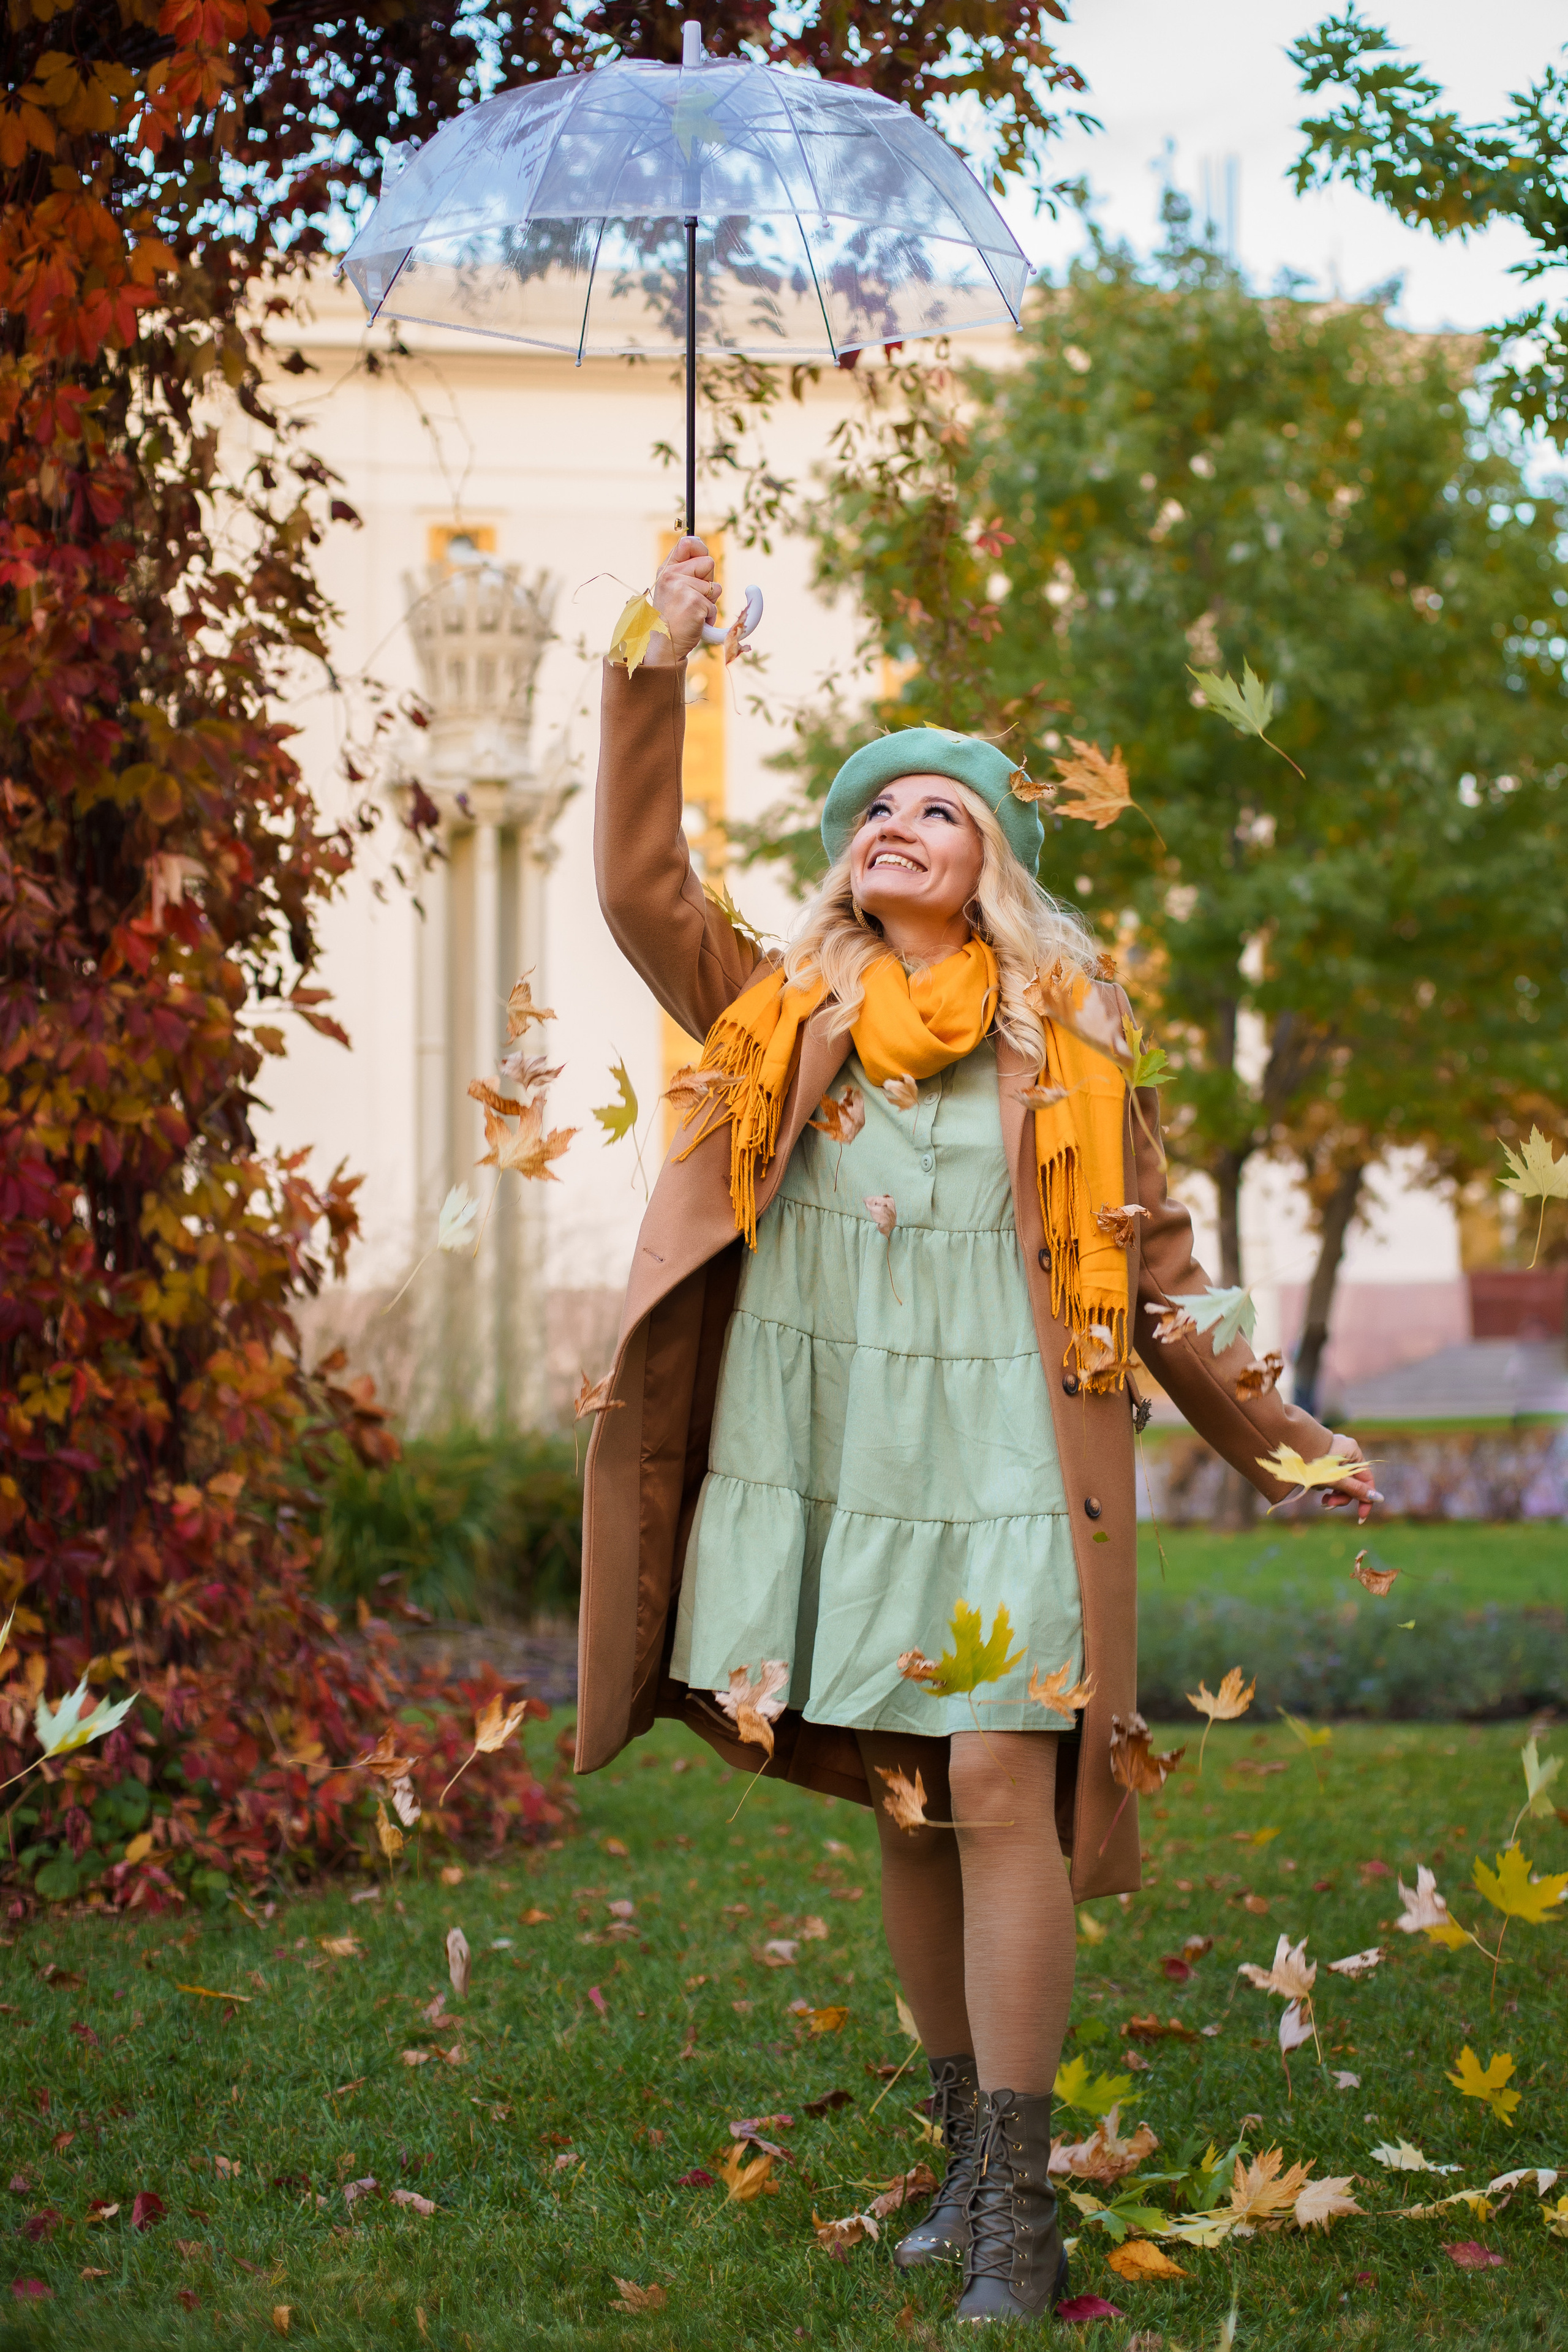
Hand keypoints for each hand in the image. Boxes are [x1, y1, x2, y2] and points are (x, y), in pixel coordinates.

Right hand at [644, 534, 718, 664]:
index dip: (700, 549)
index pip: (688, 543)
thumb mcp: (672, 589)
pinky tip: (694, 622)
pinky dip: (709, 617)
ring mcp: (682, 588)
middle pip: (708, 563)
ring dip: (709, 602)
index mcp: (666, 570)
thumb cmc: (671, 619)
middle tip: (692, 598)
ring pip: (715, 587)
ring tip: (692, 612)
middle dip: (708, 581)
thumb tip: (700, 545)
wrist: (664, 645)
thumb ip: (685, 570)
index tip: (701, 561)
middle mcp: (672, 576)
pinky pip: (714, 606)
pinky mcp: (694, 602)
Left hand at [1319, 1431, 1381, 1526]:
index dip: (1365, 1499)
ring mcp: (1334, 1455)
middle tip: (1328, 1504)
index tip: (1361, 1516)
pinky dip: (1325, 1485)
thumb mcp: (1335, 1479)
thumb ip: (1356, 1489)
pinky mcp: (1323, 1460)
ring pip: (1340, 1481)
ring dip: (1333, 1492)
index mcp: (1353, 1451)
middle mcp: (1345, 1452)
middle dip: (1342, 1496)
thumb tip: (1378, 1498)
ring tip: (1321, 1498)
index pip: (1367, 1479)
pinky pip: (1330, 1477)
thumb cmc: (1310, 1463)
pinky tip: (1314, 1486)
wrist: (1284, 1452)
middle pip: (1352, 1482)